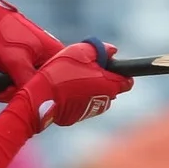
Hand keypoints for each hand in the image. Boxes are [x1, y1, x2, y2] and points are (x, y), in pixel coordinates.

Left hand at [0, 5, 65, 96]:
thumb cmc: (5, 35)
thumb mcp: (16, 62)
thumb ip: (27, 82)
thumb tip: (34, 102)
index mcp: (58, 55)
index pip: (55, 85)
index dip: (36, 95)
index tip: (17, 97)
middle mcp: (55, 58)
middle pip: (44, 86)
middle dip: (23, 91)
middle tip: (3, 92)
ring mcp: (44, 58)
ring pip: (34, 82)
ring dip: (16, 86)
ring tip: (1, 80)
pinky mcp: (34, 59)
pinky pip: (28, 76)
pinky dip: (16, 79)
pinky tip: (5, 75)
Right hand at [16, 41, 131, 130]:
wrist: (41, 98)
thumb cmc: (61, 73)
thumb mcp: (80, 52)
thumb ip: (99, 50)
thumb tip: (112, 51)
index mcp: (109, 85)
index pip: (127, 82)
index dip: (121, 73)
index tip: (111, 67)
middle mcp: (103, 101)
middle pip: (111, 90)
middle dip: (103, 80)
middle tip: (87, 70)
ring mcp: (89, 111)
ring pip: (96, 98)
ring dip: (90, 90)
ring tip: (72, 80)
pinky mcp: (76, 117)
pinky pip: (81, 105)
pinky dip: (77, 98)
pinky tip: (64, 90)